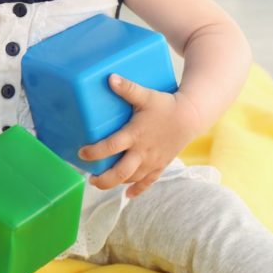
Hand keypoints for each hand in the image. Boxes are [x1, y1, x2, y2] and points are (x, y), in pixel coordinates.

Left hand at [78, 74, 202, 197]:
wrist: (191, 117)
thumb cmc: (166, 105)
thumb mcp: (146, 95)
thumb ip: (128, 89)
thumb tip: (110, 77)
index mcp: (135, 135)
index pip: (111, 147)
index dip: (94, 153)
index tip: (81, 154)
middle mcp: (142, 152)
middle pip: (120, 172)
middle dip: (103, 179)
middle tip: (90, 178)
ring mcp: (152, 161)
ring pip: (132, 179)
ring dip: (116, 183)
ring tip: (101, 182)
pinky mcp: (160, 165)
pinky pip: (148, 182)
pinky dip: (138, 189)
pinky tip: (128, 195)